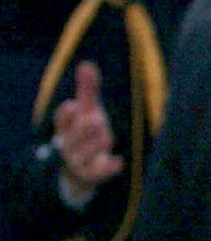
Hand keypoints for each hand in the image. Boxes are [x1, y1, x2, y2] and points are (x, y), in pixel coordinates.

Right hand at [51, 62, 122, 198]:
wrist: (81, 171)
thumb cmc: (85, 133)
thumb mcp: (87, 111)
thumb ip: (87, 91)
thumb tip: (87, 64)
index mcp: (66, 126)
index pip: (62, 119)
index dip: (67, 113)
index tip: (76, 105)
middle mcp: (69, 144)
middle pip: (73, 136)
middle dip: (85, 128)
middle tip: (97, 119)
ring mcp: (78, 161)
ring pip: (84, 154)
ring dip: (96, 145)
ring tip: (107, 136)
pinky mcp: (90, 176)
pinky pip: (97, 173)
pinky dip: (108, 168)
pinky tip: (118, 161)